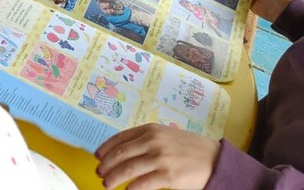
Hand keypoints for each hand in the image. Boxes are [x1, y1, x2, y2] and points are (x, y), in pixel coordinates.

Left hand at [95, 123, 218, 189]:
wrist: (216, 160)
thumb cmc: (189, 149)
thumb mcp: (166, 135)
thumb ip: (146, 139)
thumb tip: (123, 149)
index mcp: (150, 130)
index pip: (120, 138)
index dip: (105, 148)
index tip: (97, 156)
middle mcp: (153, 141)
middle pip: (121, 154)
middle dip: (106, 165)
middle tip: (99, 173)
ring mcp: (160, 158)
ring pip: (127, 169)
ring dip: (113, 178)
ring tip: (106, 184)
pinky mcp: (168, 176)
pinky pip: (142, 183)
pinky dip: (131, 188)